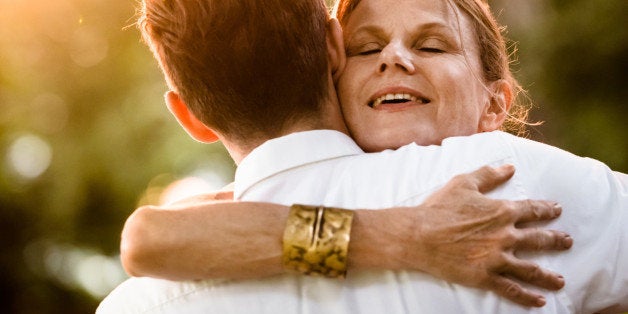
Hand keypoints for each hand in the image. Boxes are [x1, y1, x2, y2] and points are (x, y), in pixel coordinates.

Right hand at [396, 165, 571, 306]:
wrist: (419, 235)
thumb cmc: (439, 208)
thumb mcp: (464, 183)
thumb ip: (489, 175)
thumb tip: (510, 168)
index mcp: (501, 212)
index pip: (532, 210)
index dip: (547, 210)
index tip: (557, 210)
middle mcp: (505, 236)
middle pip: (539, 239)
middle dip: (556, 240)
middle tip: (567, 242)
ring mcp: (497, 258)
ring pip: (531, 269)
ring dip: (548, 276)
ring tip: (560, 281)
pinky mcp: (485, 276)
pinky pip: (512, 289)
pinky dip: (527, 296)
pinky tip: (540, 301)